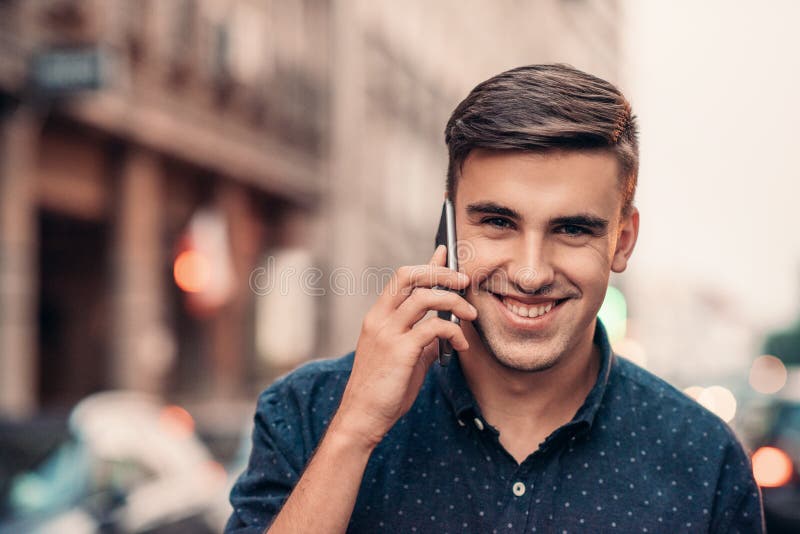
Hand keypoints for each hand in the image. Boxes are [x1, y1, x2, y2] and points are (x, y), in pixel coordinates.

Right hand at [331, 244, 476, 447]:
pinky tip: (460, 344)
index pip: (402, 278)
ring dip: (454, 301)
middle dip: (441, 273)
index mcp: (378, 318)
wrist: (362, 418)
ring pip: (425, 297)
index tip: (444, 252)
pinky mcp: (399, 350)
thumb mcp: (404, 358)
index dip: (426, 264)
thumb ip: (421, 339)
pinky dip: (453, 331)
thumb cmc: (383, 390)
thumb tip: (445, 329)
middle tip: (464, 282)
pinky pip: (433, 327)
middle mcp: (379, 319)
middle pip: (409, 276)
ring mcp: (387, 333)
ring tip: (470, 316)